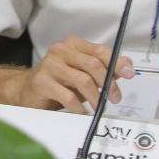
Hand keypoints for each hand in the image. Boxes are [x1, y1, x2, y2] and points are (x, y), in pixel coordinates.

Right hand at [13, 36, 134, 112]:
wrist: (29, 91)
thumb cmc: (59, 82)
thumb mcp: (85, 74)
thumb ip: (105, 68)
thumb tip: (127, 65)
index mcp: (73, 45)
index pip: (99, 51)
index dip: (117, 63)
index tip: (129, 74)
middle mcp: (60, 51)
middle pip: (92, 65)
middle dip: (108, 84)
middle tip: (114, 98)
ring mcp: (49, 65)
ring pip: (83, 81)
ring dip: (95, 98)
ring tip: (99, 108)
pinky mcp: (41, 82)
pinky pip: (68, 96)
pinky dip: (80, 108)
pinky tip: (83, 113)